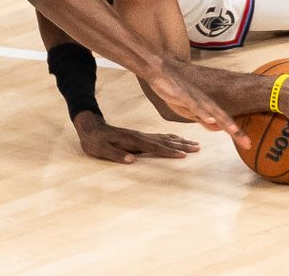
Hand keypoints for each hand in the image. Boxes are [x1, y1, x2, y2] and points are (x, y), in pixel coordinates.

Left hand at [72, 112, 199, 163]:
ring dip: (180, 140)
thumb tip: (132, 160)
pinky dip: (170, 137)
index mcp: (133, 141)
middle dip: (182, 145)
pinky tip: (176, 138)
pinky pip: (159, 136)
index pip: (155, 147)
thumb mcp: (101, 150)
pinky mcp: (139, 135)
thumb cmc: (95, 141)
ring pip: (164, 137)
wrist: (90, 126)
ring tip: (194, 142)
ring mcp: (141, 134)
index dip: (169, 151)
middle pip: (165, 141)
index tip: (184, 155)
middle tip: (198, 147)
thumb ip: (116, 155)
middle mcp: (140, 136)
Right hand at [145, 59, 250, 148]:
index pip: (224, 122)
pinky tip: (210, 119)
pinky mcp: (183, 95)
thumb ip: (202, 118)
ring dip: (224, 121)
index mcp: (206, 106)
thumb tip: (217, 128)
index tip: (248, 145)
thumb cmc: (175, 90)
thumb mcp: (188, 109)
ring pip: (212, 112)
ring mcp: (195, 98)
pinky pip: (195, 105)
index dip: (236, 133)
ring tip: (234, 132)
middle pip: (223, 118)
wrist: (160, 71)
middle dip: (235, 131)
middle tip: (248, 144)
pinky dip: (203, 113)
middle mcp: (204, 102)